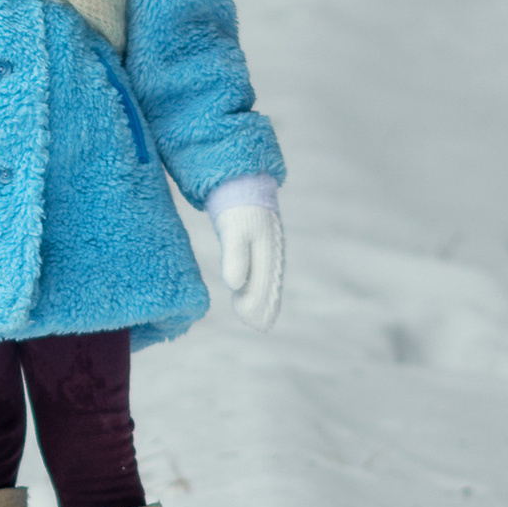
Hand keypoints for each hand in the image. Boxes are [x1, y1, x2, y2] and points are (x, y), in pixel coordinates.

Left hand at [211, 197, 283, 333]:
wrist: (242, 180)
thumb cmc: (238, 205)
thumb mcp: (234, 228)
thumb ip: (235, 255)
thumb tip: (234, 285)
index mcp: (269, 249)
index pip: (267, 283)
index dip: (262, 303)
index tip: (255, 323)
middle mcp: (273, 249)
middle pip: (270, 282)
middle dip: (265, 304)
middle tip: (257, 326)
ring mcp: (268, 245)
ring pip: (268, 276)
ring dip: (263, 298)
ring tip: (256, 320)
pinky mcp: (260, 242)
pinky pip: (263, 268)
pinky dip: (258, 284)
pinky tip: (249, 295)